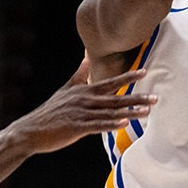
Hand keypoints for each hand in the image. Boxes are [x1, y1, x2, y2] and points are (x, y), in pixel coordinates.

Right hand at [8, 60, 154, 154]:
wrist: (31, 130)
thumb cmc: (50, 112)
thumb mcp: (65, 90)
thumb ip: (79, 74)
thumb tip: (87, 58)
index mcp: (84, 90)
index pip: (111, 82)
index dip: (128, 77)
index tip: (144, 72)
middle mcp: (85, 100)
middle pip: (116, 97)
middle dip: (137, 97)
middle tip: (156, 98)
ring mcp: (81, 114)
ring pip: (110, 112)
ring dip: (130, 112)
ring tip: (147, 112)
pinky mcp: (77, 128)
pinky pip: (97, 126)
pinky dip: (111, 124)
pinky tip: (123, 124)